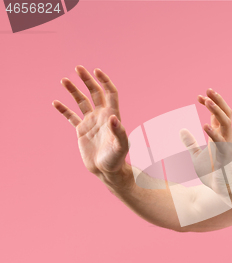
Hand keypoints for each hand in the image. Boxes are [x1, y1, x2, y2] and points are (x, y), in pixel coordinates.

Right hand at [53, 66, 128, 181]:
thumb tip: (113, 117)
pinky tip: (56, 102)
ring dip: (73, 90)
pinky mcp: (81, 130)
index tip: (96, 71)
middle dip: (87, 80)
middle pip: (94, 93)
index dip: (104, 81)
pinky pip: (71, 117)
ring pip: (81, 102)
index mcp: (112, 116)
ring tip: (64, 80)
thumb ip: (119, 132)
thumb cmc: (117, 159)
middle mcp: (101, 116)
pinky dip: (64, 110)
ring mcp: (91, 122)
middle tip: (78, 68)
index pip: (110, 93)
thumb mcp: (121, 146)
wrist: (106, 171)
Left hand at [180, 89, 231, 204]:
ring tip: (207, 101)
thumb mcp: (196, 156)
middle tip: (208, 89)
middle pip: (226, 114)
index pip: (217, 115)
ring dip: (217, 112)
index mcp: (219, 137)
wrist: (223, 190)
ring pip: (226, 123)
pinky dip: (213, 133)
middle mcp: (225, 139)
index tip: (199, 96)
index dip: (211, 104)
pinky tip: (204, 125)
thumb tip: (181, 130)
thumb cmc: (212, 173)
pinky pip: (220, 142)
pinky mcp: (225, 157)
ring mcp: (227, 146)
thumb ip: (190, 143)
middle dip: (218, 101)